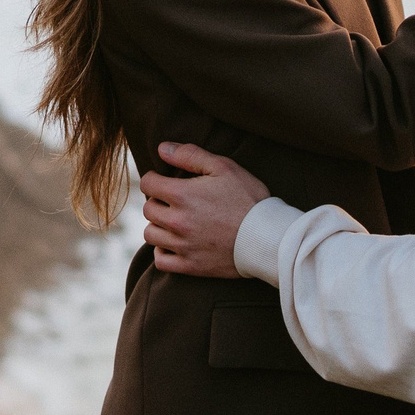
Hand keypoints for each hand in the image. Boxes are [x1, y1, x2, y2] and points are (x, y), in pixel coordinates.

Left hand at [141, 143, 270, 277]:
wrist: (267, 237)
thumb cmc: (249, 199)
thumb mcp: (224, 167)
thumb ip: (190, 155)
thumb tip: (162, 148)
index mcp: (182, 195)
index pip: (147, 183)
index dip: (155, 179)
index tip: (165, 181)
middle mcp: (176, 221)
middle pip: (148, 208)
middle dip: (158, 201)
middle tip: (174, 201)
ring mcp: (182, 245)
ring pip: (150, 234)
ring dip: (158, 225)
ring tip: (174, 221)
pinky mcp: (190, 265)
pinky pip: (160, 260)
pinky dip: (163, 251)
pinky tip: (174, 243)